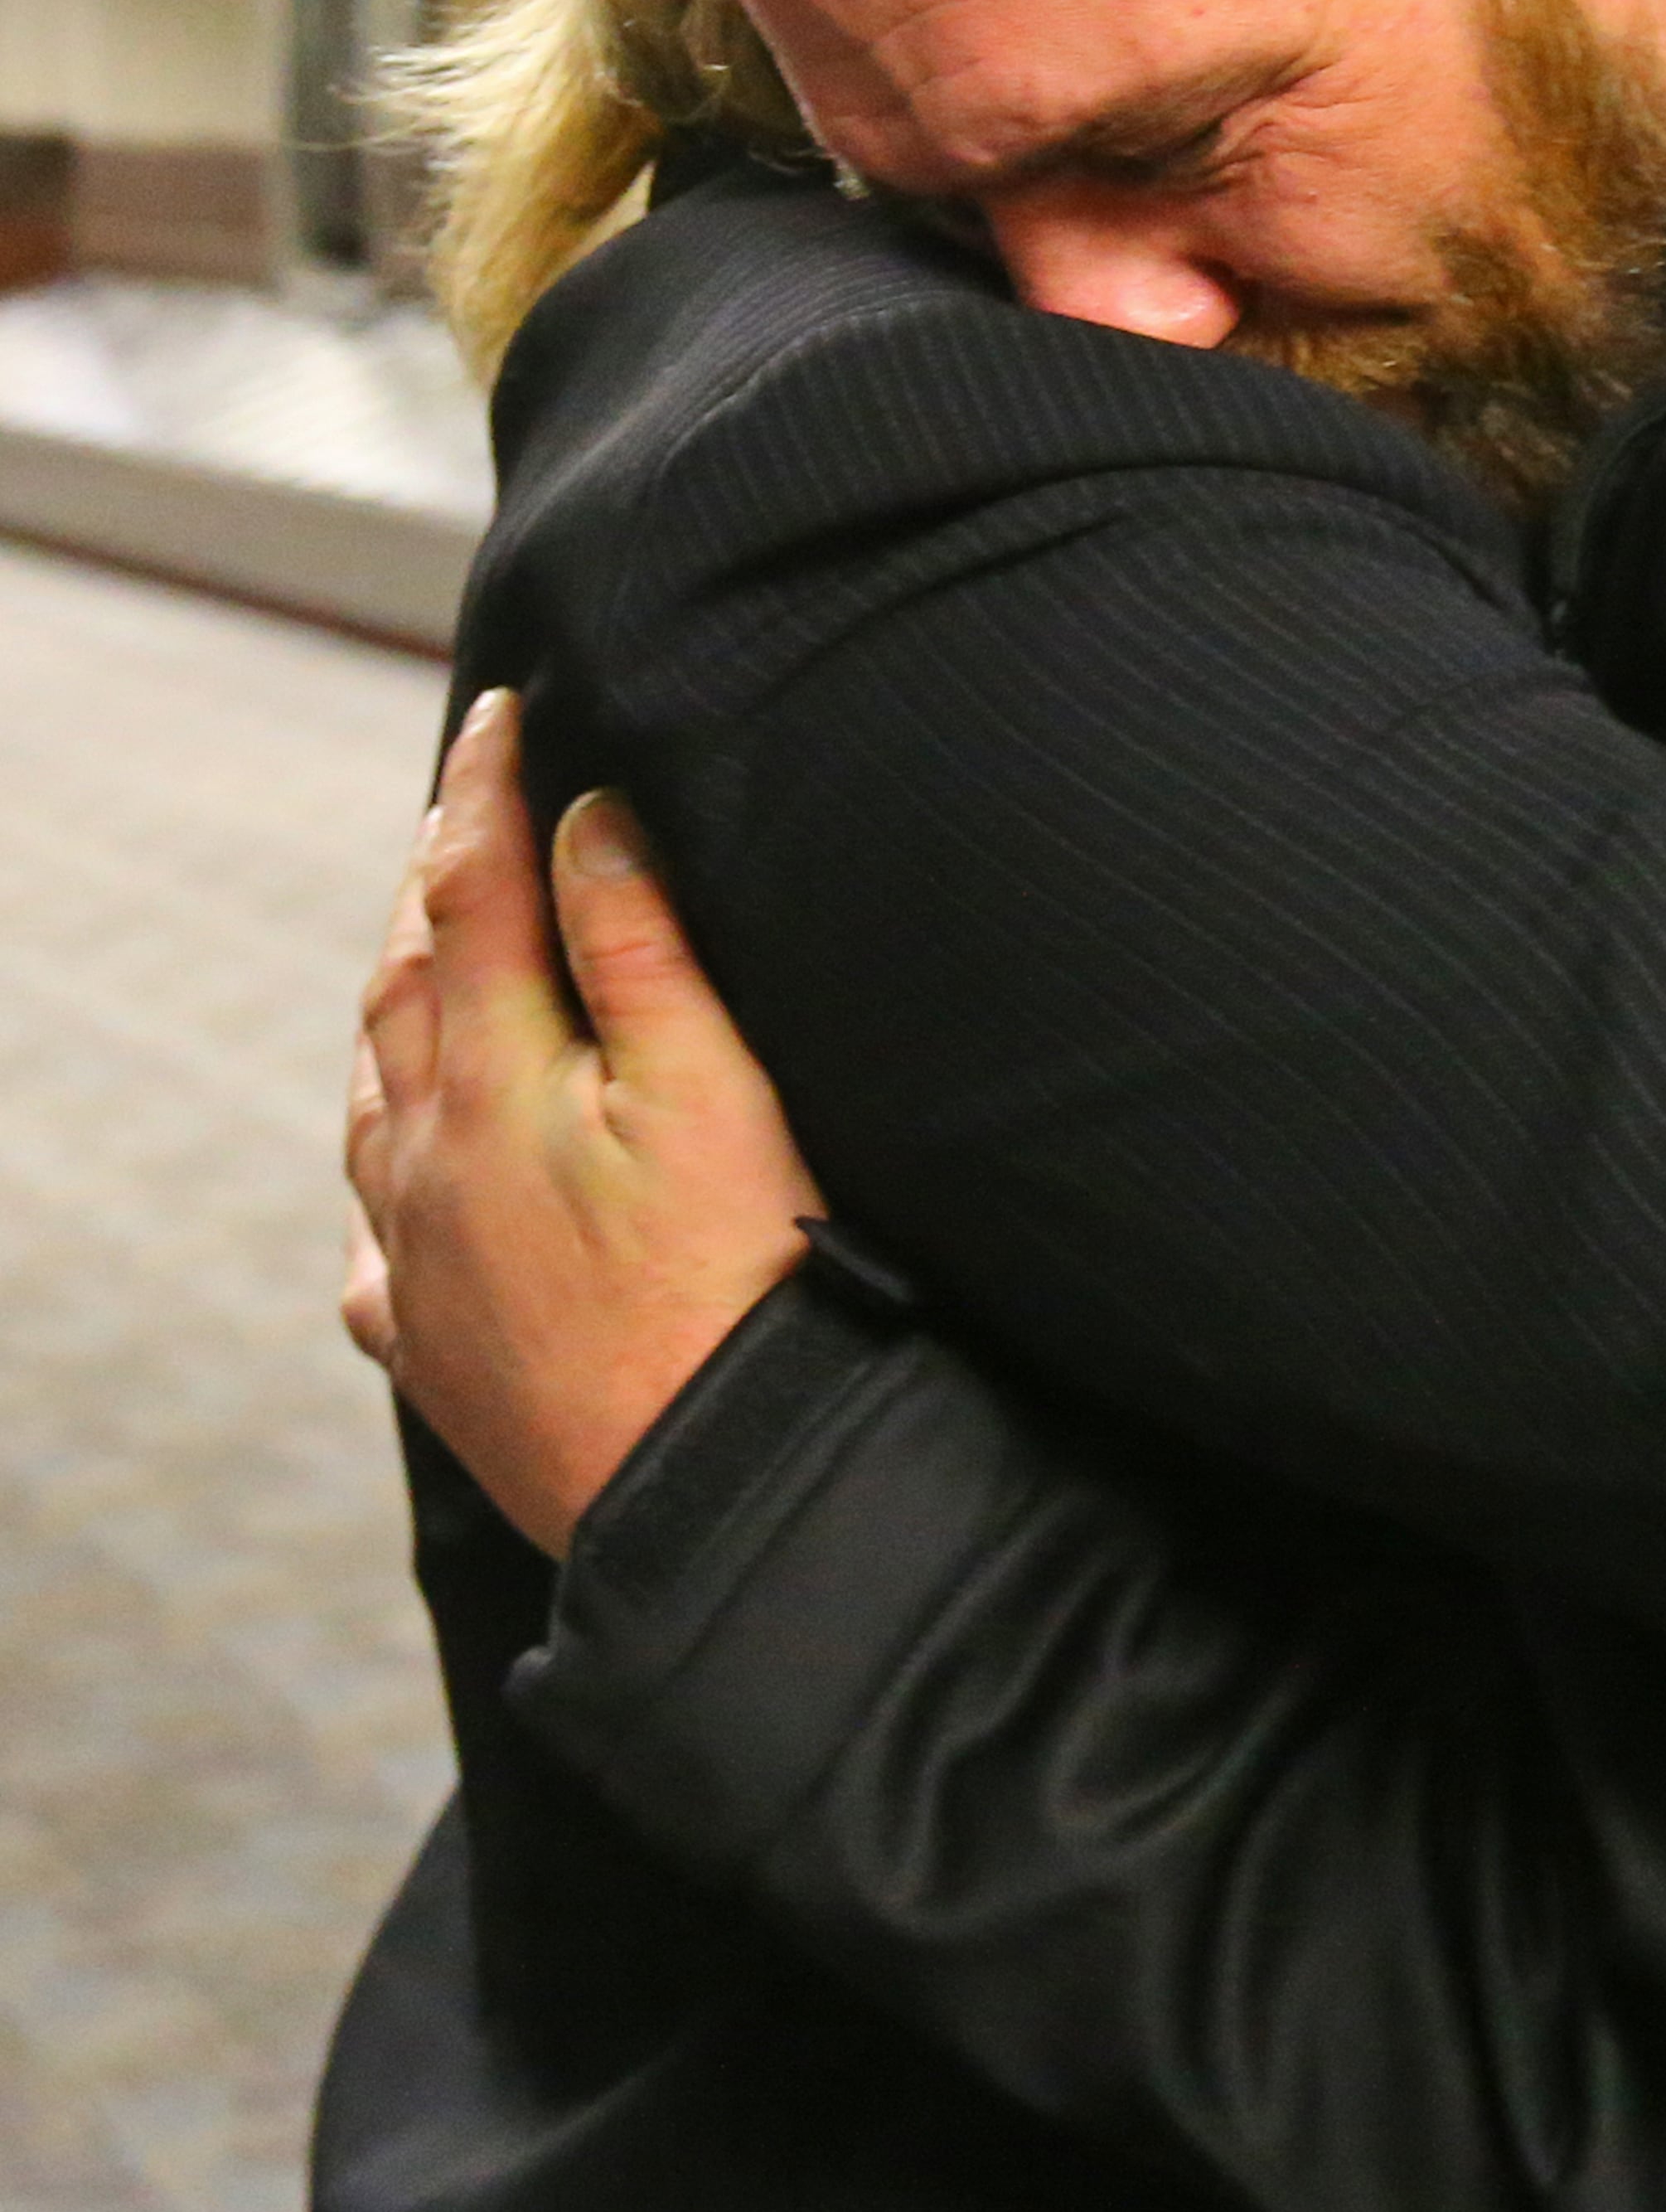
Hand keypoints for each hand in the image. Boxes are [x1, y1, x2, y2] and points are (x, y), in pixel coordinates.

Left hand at [345, 688, 819, 1555]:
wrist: (716, 1500)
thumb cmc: (743, 1294)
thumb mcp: (716, 1093)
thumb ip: (641, 948)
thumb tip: (588, 819)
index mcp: (494, 1082)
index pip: (472, 891)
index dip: (486, 787)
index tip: (502, 711)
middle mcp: (426, 1163)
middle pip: (403, 985)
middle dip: (432, 885)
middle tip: (467, 817)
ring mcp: (420, 1262)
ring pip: (376, 1100)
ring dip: (401, 1008)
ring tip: (432, 960)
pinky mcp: (434, 1351)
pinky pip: (382, 1237)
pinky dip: (395, 1164)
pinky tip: (417, 1170)